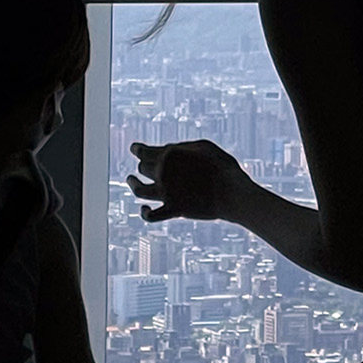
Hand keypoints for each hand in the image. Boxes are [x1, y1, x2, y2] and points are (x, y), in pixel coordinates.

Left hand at [128, 139, 249, 224]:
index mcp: (170, 155)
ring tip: (130, 180)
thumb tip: (168, 152)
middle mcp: (163, 173)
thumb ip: (182, 148)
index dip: (137, 149)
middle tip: (145, 165)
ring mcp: (166, 193)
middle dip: (144, 165)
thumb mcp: (205, 147)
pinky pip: (150, 216)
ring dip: (132, 183)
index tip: (134, 149)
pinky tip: (143, 208)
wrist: (232, 193)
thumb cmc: (222, 167)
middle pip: (143, 168)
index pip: (145, 151)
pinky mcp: (173, 210)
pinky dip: (144, 213)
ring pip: (139, 190)